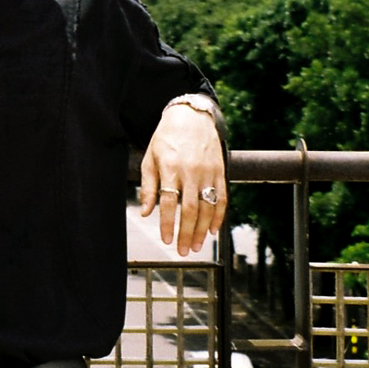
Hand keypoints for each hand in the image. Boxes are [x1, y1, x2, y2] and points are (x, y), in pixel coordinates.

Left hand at [139, 105, 226, 255]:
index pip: (168, 202)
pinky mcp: (220, 171)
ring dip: (203, 230)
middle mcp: (191, 170)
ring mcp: (208, 171)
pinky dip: (219, 216)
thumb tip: (146, 213)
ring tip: (197, 246)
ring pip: (207, 207)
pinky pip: (222, 198)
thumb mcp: (150, 158)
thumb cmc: (166, 137)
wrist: (191, 116)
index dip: (167, 224)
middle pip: (190, 209)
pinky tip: (214, 231)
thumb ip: (149, 186)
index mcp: (170, 167)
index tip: (166, 240)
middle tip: (184, 251)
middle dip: (186, 233)